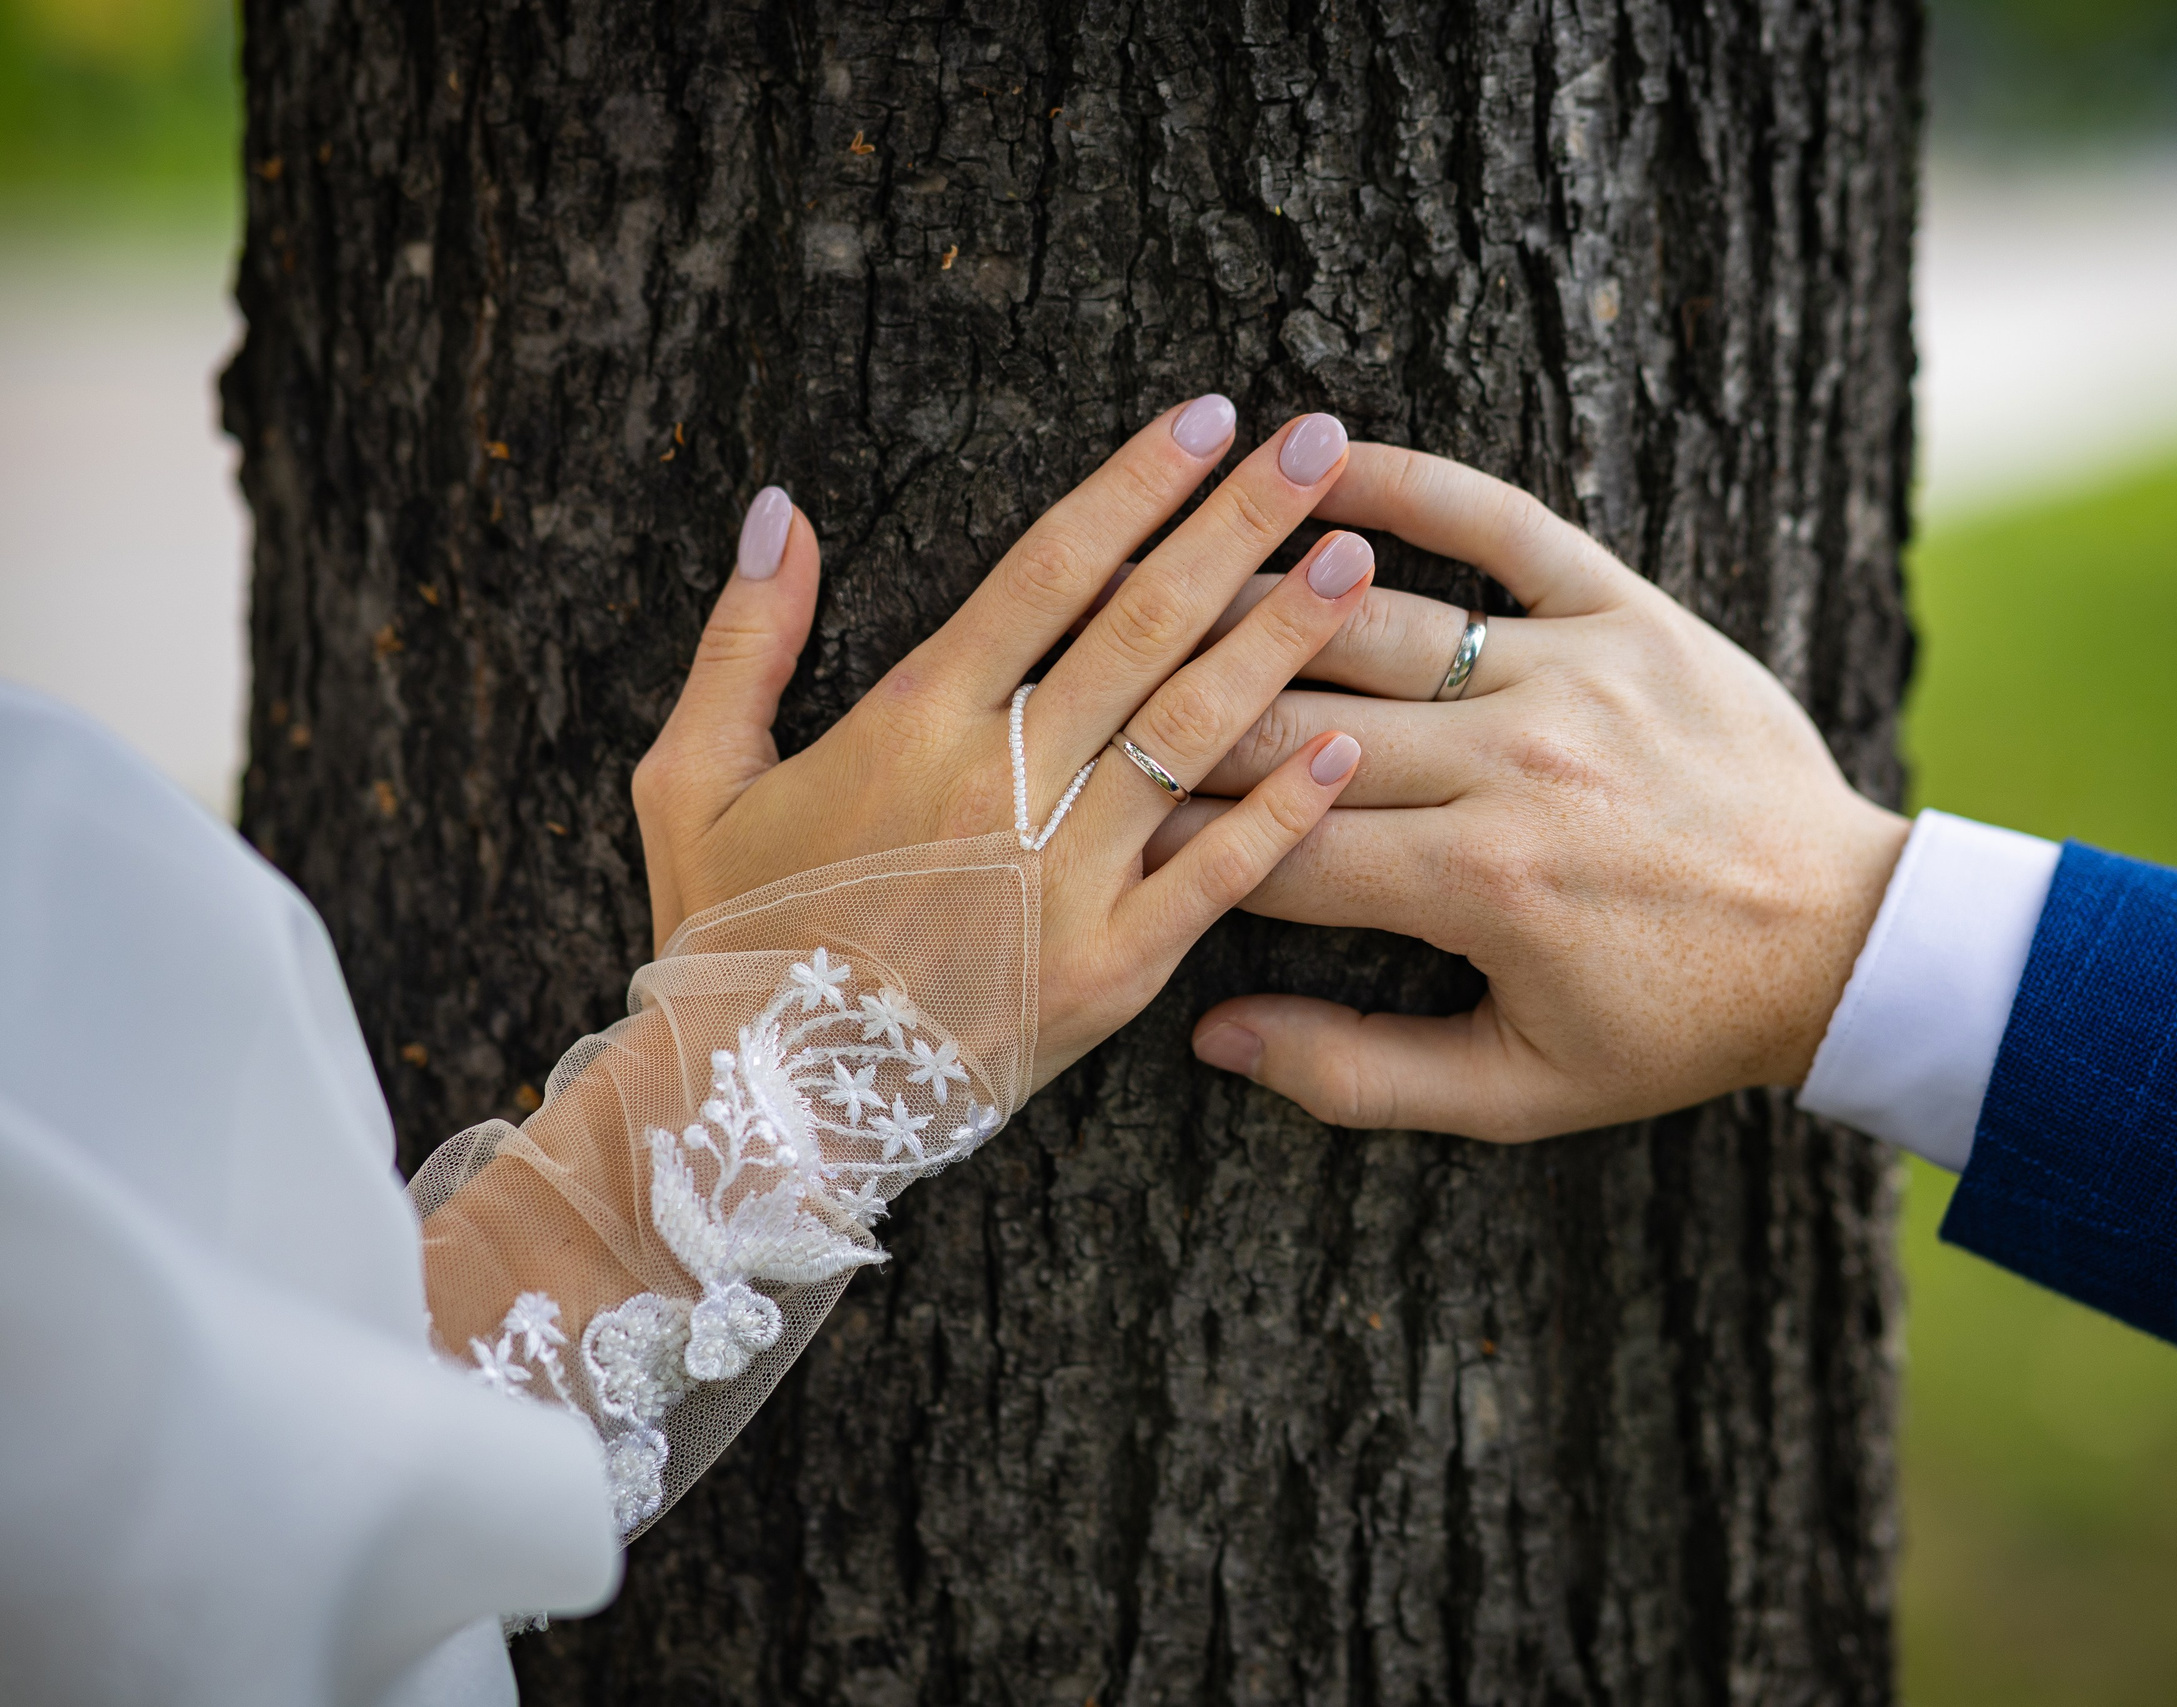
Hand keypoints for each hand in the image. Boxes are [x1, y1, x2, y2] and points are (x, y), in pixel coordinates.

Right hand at [631, 401, 1375, 1087]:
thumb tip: (778, 507)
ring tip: (1359, 556)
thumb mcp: (690, 779)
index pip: (1049, 568)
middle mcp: (1003, 784)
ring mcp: (1066, 880)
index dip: (1135, 483)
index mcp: (913, 720)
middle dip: (1239, 524)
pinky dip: (1285, 811)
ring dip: (1284, 639)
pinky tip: (1349, 745)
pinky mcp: (1111, 970)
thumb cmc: (727, 937)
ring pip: (1194, 732)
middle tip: (1321, 443)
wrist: (757, 1110)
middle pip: (1144, 624)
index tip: (1208, 416)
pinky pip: (1217, 877)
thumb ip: (742, 639)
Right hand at [1151, 446, 1908, 1140]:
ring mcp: (1573, 676)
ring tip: (1155, 557)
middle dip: (1175, 704)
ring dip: (1251, 584)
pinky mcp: (1631, 611)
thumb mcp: (1520, 1090)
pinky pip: (1506, 522)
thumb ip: (1358, 1074)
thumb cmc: (1671, 1024)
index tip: (1082, 812)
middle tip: (1077, 673)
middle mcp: (1514, 768)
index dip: (1161, 832)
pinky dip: (1410, 479)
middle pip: (1293, 718)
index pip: (1269, 843)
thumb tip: (1210, 1034)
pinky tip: (1319, 454)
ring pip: (1372, 617)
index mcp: (1477, 887)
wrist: (1841, 940)